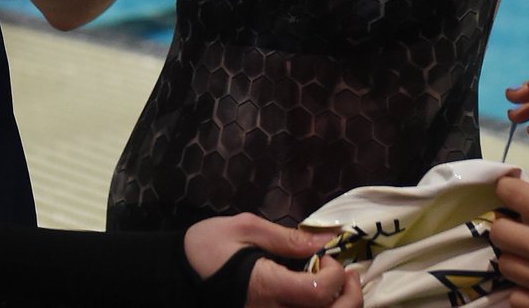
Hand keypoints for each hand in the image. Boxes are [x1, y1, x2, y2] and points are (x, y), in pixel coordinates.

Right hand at [185, 215, 361, 307]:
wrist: (177, 277)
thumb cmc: (208, 247)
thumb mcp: (244, 228)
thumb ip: (286, 238)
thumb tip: (325, 238)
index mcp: (267, 288)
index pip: (317, 294)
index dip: (335, 276)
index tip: (330, 257)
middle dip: (351, 299)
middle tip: (351, 275)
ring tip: (342, 287)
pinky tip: (324, 298)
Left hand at [491, 146, 528, 307]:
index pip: (508, 191)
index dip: (508, 186)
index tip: (516, 188)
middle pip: (497, 229)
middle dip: (505, 223)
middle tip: (522, 225)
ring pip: (503, 263)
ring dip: (511, 256)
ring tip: (528, 254)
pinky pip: (516, 298)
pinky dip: (519, 291)